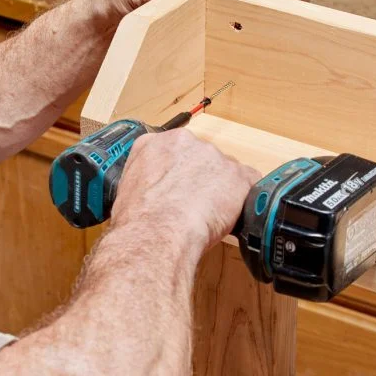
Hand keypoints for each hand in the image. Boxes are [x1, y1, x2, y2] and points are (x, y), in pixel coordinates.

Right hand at [110, 129, 259, 254]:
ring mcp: (214, 156)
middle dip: (202, 179)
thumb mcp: (127, 191)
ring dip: (222, 190)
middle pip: (202, 158)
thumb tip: (152, 192)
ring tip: (209, 215)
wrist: (158, 232)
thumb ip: (145, 180)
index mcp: (155, 144)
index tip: (180, 186)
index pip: (174, 151)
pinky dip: (243, 199)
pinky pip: (248, 183)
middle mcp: (187, 143)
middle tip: (194, 204)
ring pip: (226, 171)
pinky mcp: (238, 174)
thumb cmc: (139, 221)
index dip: (179, 172)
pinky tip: (230, 216)